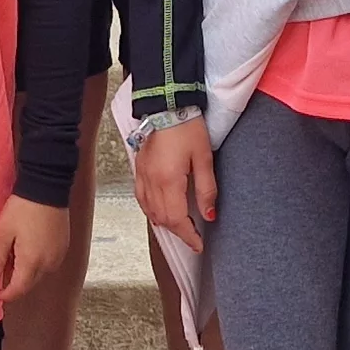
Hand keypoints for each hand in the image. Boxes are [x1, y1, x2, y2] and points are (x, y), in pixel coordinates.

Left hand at [0, 195, 73, 297]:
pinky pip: (48, 262)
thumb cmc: (23, 209)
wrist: (47, 187)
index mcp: (32, 262)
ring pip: (39, 274)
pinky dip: (36, 262)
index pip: (18, 290)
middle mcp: (49, 263)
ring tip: (12, 257)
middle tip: (0, 273)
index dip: (5, 295)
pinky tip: (27, 250)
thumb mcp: (3, 232)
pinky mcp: (63, 246)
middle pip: (30, 284)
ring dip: (26, 272)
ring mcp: (58, 255)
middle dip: (14, 284)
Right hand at [133, 118, 217, 248]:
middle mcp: (151, 181)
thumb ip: (207, 189)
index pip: (176, 219)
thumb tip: (209, 215)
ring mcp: (142, 175)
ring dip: (165, 223)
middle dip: (178, 232)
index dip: (188, 235)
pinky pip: (142, 198)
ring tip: (180, 227)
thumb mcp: (204, 158)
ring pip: (150, 211)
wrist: (167, 105)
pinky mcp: (139, 169)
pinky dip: (151, 210)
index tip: (198, 244)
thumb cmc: (187, 127)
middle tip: (194, 237)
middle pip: (162, 218)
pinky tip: (160, 211)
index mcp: (168, 180)